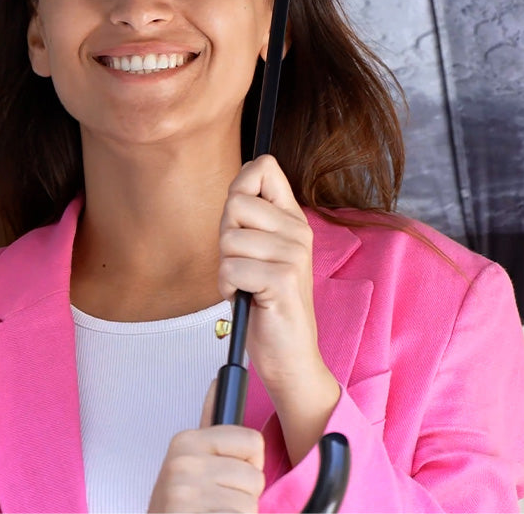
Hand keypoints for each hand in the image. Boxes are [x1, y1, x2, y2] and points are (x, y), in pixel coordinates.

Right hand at [148, 380, 264, 512]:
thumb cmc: (179, 503)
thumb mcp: (187, 459)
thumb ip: (208, 422)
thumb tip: (216, 383)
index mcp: (186, 441)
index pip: (252, 441)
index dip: (249, 463)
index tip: (229, 472)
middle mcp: (184, 463)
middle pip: (255, 476)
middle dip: (244, 495)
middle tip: (217, 500)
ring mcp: (188, 494)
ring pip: (251, 503)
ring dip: (239, 513)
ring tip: (214, 512)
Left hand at [218, 155, 339, 464]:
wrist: (289, 357)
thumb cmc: (265, 302)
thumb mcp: (258, 250)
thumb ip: (251, 214)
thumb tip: (246, 172)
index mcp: (293, 219)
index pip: (263, 167)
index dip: (239, 187)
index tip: (240, 221)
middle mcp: (298, 231)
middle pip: (235, 203)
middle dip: (225, 237)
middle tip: (243, 265)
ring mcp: (294, 255)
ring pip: (229, 238)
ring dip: (226, 266)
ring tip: (247, 284)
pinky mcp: (283, 280)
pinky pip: (230, 268)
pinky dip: (227, 286)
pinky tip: (246, 298)